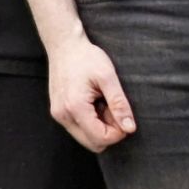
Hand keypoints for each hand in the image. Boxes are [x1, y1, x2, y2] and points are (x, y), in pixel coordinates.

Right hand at [48, 32, 136, 151]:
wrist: (64, 44)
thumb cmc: (86, 57)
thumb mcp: (108, 77)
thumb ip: (119, 104)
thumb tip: (130, 129)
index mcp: (75, 107)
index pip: (101, 138)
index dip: (118, 132)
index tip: (120, 112)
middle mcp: (62, 114)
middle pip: (93, 143)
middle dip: (108, 131)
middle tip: (111, 108)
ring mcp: (58, 114)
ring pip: (86, 138)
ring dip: (99, 127)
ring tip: (101, 103)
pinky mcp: (58, 111)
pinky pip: (78, 128)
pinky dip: (90, 122)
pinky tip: (92, 102)